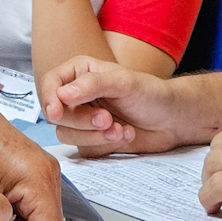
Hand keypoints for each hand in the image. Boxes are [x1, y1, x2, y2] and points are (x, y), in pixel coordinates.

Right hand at [40, 55, 201, 154]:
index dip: (49, 99)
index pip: (51, 84)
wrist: (172, 119)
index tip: (57, 113)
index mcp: (80, 72)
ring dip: (94, 135)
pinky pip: (84, 148)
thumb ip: (93, 85)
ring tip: (119, 129)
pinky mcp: (91, 140)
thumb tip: (63, 94)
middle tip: (107, 119)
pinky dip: (104, 145)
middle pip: (57, 114)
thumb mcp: (124, 82)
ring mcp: (83, 120)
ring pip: (67, 134)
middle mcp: (78, 95)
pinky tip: (125, 134)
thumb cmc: (151, 93)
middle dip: (82, 121)